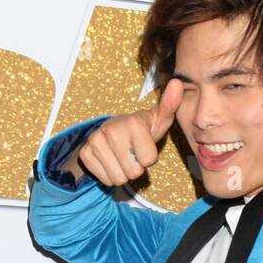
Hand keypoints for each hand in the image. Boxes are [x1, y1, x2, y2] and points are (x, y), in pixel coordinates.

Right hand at [62, 77, 183, 185]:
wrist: (113, 131)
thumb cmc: (141, 128)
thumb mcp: (159, 118)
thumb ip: (170, 104)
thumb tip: (177, 83)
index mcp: (132, 123)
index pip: (148, 161)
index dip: (149, 158)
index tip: (144, 145)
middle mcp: (111, 130)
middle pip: (134, 172)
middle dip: (136, 167)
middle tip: (133, 153)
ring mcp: (95, 141)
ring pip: (119, 179)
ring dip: (123, 173)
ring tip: (122, 158)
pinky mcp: (85, 153)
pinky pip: (105, 180)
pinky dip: (110, 175)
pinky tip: (111, 160)